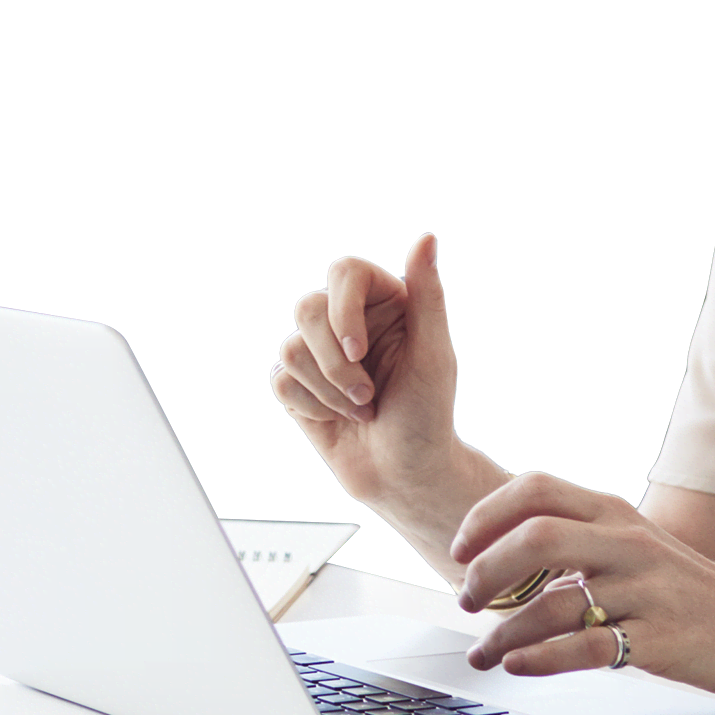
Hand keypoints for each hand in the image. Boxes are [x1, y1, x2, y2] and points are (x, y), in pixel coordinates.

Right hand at [265, 233, 467, 514]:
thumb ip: (428, 297)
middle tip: (368, 395)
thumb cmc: (427, 415)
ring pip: (291, 347)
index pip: (344, 272)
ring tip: (362, 411)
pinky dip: (311, 406)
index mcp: (385, 302)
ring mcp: (320, 351)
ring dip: (328, 391)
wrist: (404, 476)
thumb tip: (427, 238)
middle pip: (309, 308)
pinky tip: (338, 420)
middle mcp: (349, 320)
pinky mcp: (298, 384)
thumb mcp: (434, 357)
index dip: (343, 308)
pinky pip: (280, 379)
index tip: (359, 351)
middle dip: (335, 363)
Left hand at [447, 472, 714, 697]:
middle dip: (485, 572)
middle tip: (466, 600)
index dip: (485, 515)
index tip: (459, 549)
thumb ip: (578, 543)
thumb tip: (498, 559)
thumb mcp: (634, 548)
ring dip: (504, 634)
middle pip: (536, 538)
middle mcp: (629, 543)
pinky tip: (519, 666)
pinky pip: (588, 647)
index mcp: (615, 514)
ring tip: (484, 653)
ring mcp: (646, 591)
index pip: (535, 491)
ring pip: (554, 604)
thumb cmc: (687, 592)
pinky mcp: (660, 639)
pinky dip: (541, 659)